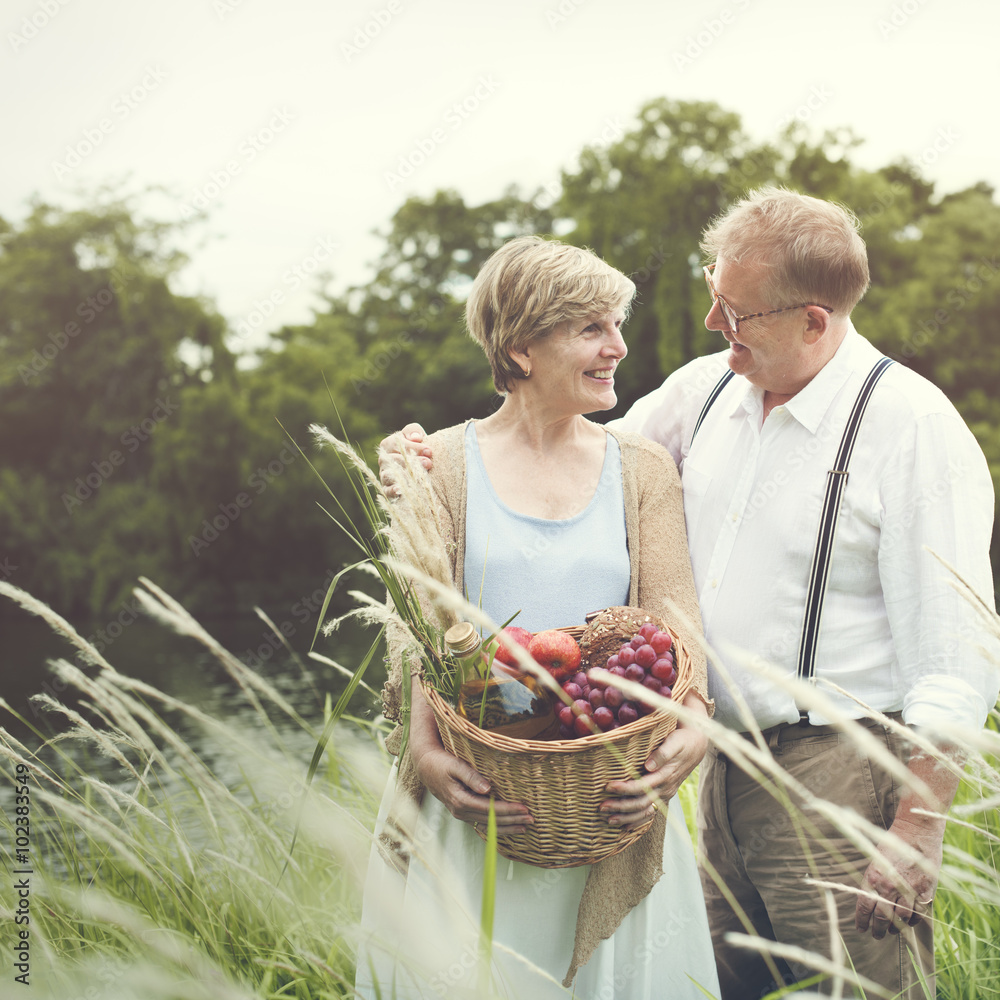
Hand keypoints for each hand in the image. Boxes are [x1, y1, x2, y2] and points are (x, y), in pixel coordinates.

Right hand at [378, 423, 430, 496]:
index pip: (397, 443)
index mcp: (388, 444)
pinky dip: (392, 490)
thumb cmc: (417, 448)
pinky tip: (400, 490)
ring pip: (388, 474)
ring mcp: (384, 474)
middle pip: (394, 459)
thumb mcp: (416, 436)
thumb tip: (416, 437)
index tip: (429, 451)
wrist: (420, 466)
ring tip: (419, 477)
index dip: (413, 447)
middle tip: (428, 463)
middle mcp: (383, 459)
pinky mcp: (387, 489)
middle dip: (412, 461)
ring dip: (404, 475)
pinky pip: (386, 490)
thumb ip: (414, 431)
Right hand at [413, 745, 532, 833]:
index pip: (490, 809)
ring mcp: (461, 814)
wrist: (426, 767)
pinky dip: (497, 827)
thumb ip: (471, 776)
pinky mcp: (463, 813)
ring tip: (525, 827)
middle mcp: (461, 812)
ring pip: (488, 825)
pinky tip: (509, 827)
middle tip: (532, 819)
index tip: (524, 808)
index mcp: (460, 800)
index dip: (508, 810)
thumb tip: (488, 789)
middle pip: (491, 821)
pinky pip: (483, 823)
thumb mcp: (455, 765)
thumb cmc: (442, 763)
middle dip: (512, 821)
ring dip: (507, 827)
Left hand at [600, 716, 707, 829]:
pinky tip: (626, 827)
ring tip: (609, 820)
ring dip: (627, 818)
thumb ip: (663, 753)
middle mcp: (665, 787)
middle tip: (602, 807)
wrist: (697, 745)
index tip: (608, 786)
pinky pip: (651, 812)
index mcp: (666, 775)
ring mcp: (665, 793)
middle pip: (641, 803)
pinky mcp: (664, 794)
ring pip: (646, 811)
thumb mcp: (675, 741)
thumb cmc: (683, 740)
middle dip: (621, 807)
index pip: (642, 786)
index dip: (625, 788)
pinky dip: (639, 821)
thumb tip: (649, 765)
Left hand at [855, 816, 942, 938]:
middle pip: (881, 917)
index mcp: (873, 876)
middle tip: (876, 935)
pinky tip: (908, 922)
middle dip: (877, 929)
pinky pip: (917, 913)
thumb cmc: (893, 842)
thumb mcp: (876, 859)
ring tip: (892, 931)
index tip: (861, 929)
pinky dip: (912, 920)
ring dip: (895, 928)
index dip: (862, 920)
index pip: (864, 906)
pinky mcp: (924, 891)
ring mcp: (908, 890)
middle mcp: (889, 886)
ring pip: (900, 919)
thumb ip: (874, 880)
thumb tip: (869, 898)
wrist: (916, 831)